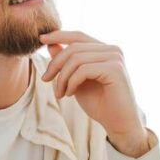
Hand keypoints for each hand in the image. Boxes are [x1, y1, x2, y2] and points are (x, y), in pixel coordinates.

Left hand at [40, 30, 149, 157]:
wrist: (118, 124)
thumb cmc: (99, 104)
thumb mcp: (76, 80)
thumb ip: (66, 62)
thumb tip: (50, 44)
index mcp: (105, 50)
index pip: (78, 36)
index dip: (59, 35)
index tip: (41, 39)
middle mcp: (112, 50)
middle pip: (73, 47)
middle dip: (55, 64)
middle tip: (45, 80)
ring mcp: (115, 58)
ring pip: (76, 59)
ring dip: (62, 77)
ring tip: (59, 93)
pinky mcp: (115, 69)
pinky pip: (83, 70)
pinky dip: (71, 83)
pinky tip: (70, 94)